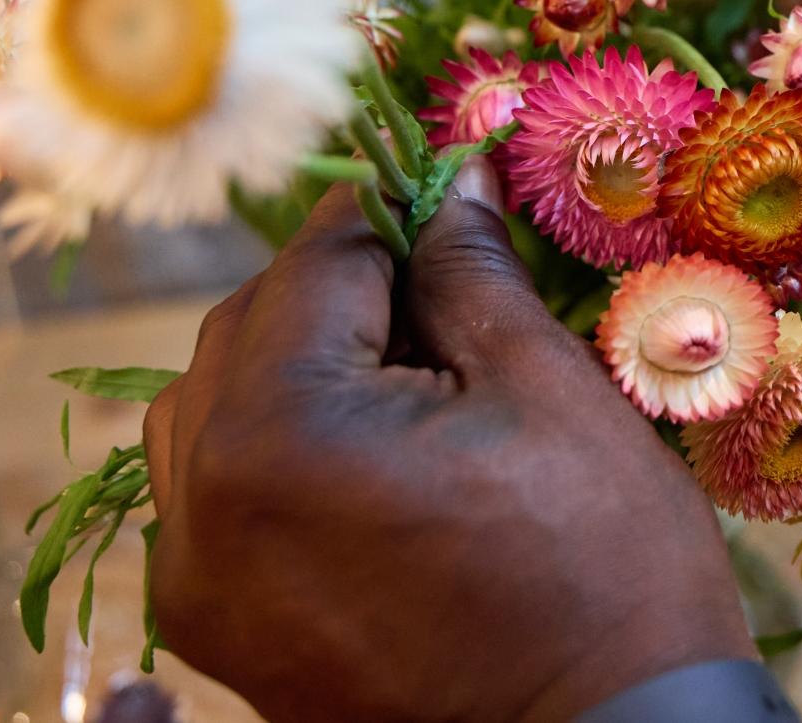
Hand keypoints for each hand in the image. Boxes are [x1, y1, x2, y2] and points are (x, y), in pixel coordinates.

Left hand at [143, 168, 751, 722]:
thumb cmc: (601, 570)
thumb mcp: (544, 390)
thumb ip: (472, 270)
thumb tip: (456, 172)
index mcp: (275, 431)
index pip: (316, 261)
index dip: (393, 210)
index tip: (449, 183)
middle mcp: (201, 504)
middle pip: (248, 326)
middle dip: (343, 286)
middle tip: (450, 277)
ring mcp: (200, 578)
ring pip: (213, 404)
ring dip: (298, 359)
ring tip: (415, 369)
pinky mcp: (221, 628)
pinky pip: (215, 490)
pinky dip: (276, 442)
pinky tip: (372, 443)